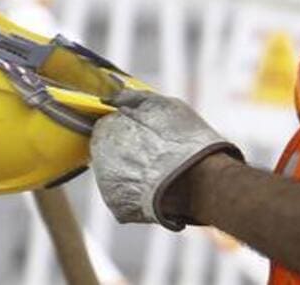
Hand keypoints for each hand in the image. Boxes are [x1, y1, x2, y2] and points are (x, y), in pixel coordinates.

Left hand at [90, 89, 242, 230]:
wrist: (200, 181)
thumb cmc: (185, 140)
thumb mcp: (161, 105)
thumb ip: (133, 97)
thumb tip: (113, 91)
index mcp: (107, 128)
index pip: (108, 127)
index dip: (129, 130)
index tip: (146, 136)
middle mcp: (100, 156)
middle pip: (109, 152)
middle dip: (128, 153)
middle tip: (156, 156)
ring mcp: (107, 184)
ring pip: (116, 176)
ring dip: (132, 174)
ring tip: (159, 174)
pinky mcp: (117, 207)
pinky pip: (124, 200)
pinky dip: (138, 196)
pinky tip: (157, 191)